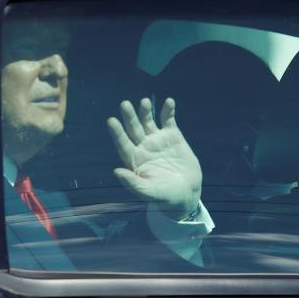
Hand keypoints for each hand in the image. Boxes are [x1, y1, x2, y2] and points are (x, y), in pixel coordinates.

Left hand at [107, 98, 201, 219]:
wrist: (186, 192)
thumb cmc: (165, 196)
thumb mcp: (149, 192)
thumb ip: (133, 183)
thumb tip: (116, 171)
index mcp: (134, 160)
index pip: (123, 143)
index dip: (117, 133)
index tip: (111, 121)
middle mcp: (143, 147)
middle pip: (134, 129)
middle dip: (129, 117)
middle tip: (124, 104)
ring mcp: (157, 140)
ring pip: (148, 121)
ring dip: (145, 111)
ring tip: (144, 102)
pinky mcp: (172, 136)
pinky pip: (169, 120)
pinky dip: (168, 110)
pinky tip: (169, 101)